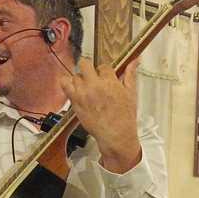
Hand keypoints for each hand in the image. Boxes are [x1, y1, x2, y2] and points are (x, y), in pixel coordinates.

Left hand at [60, 58, 140, 172]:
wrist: (116, 135)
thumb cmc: (124, 118)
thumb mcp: (131, 93)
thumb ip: (130, 75)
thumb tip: (134, 62)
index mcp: (110, 81)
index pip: (103, 66)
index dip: (103, 71)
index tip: (104, 77)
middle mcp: (95, 85)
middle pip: (85, 64)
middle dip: (89, 69)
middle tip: (92, 77)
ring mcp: (83, 92)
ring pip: (75, 75)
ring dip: (80, 80)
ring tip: (85, 88)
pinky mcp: (75, 101)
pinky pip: (64, 84)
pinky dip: (66, 83)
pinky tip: (73, 87)